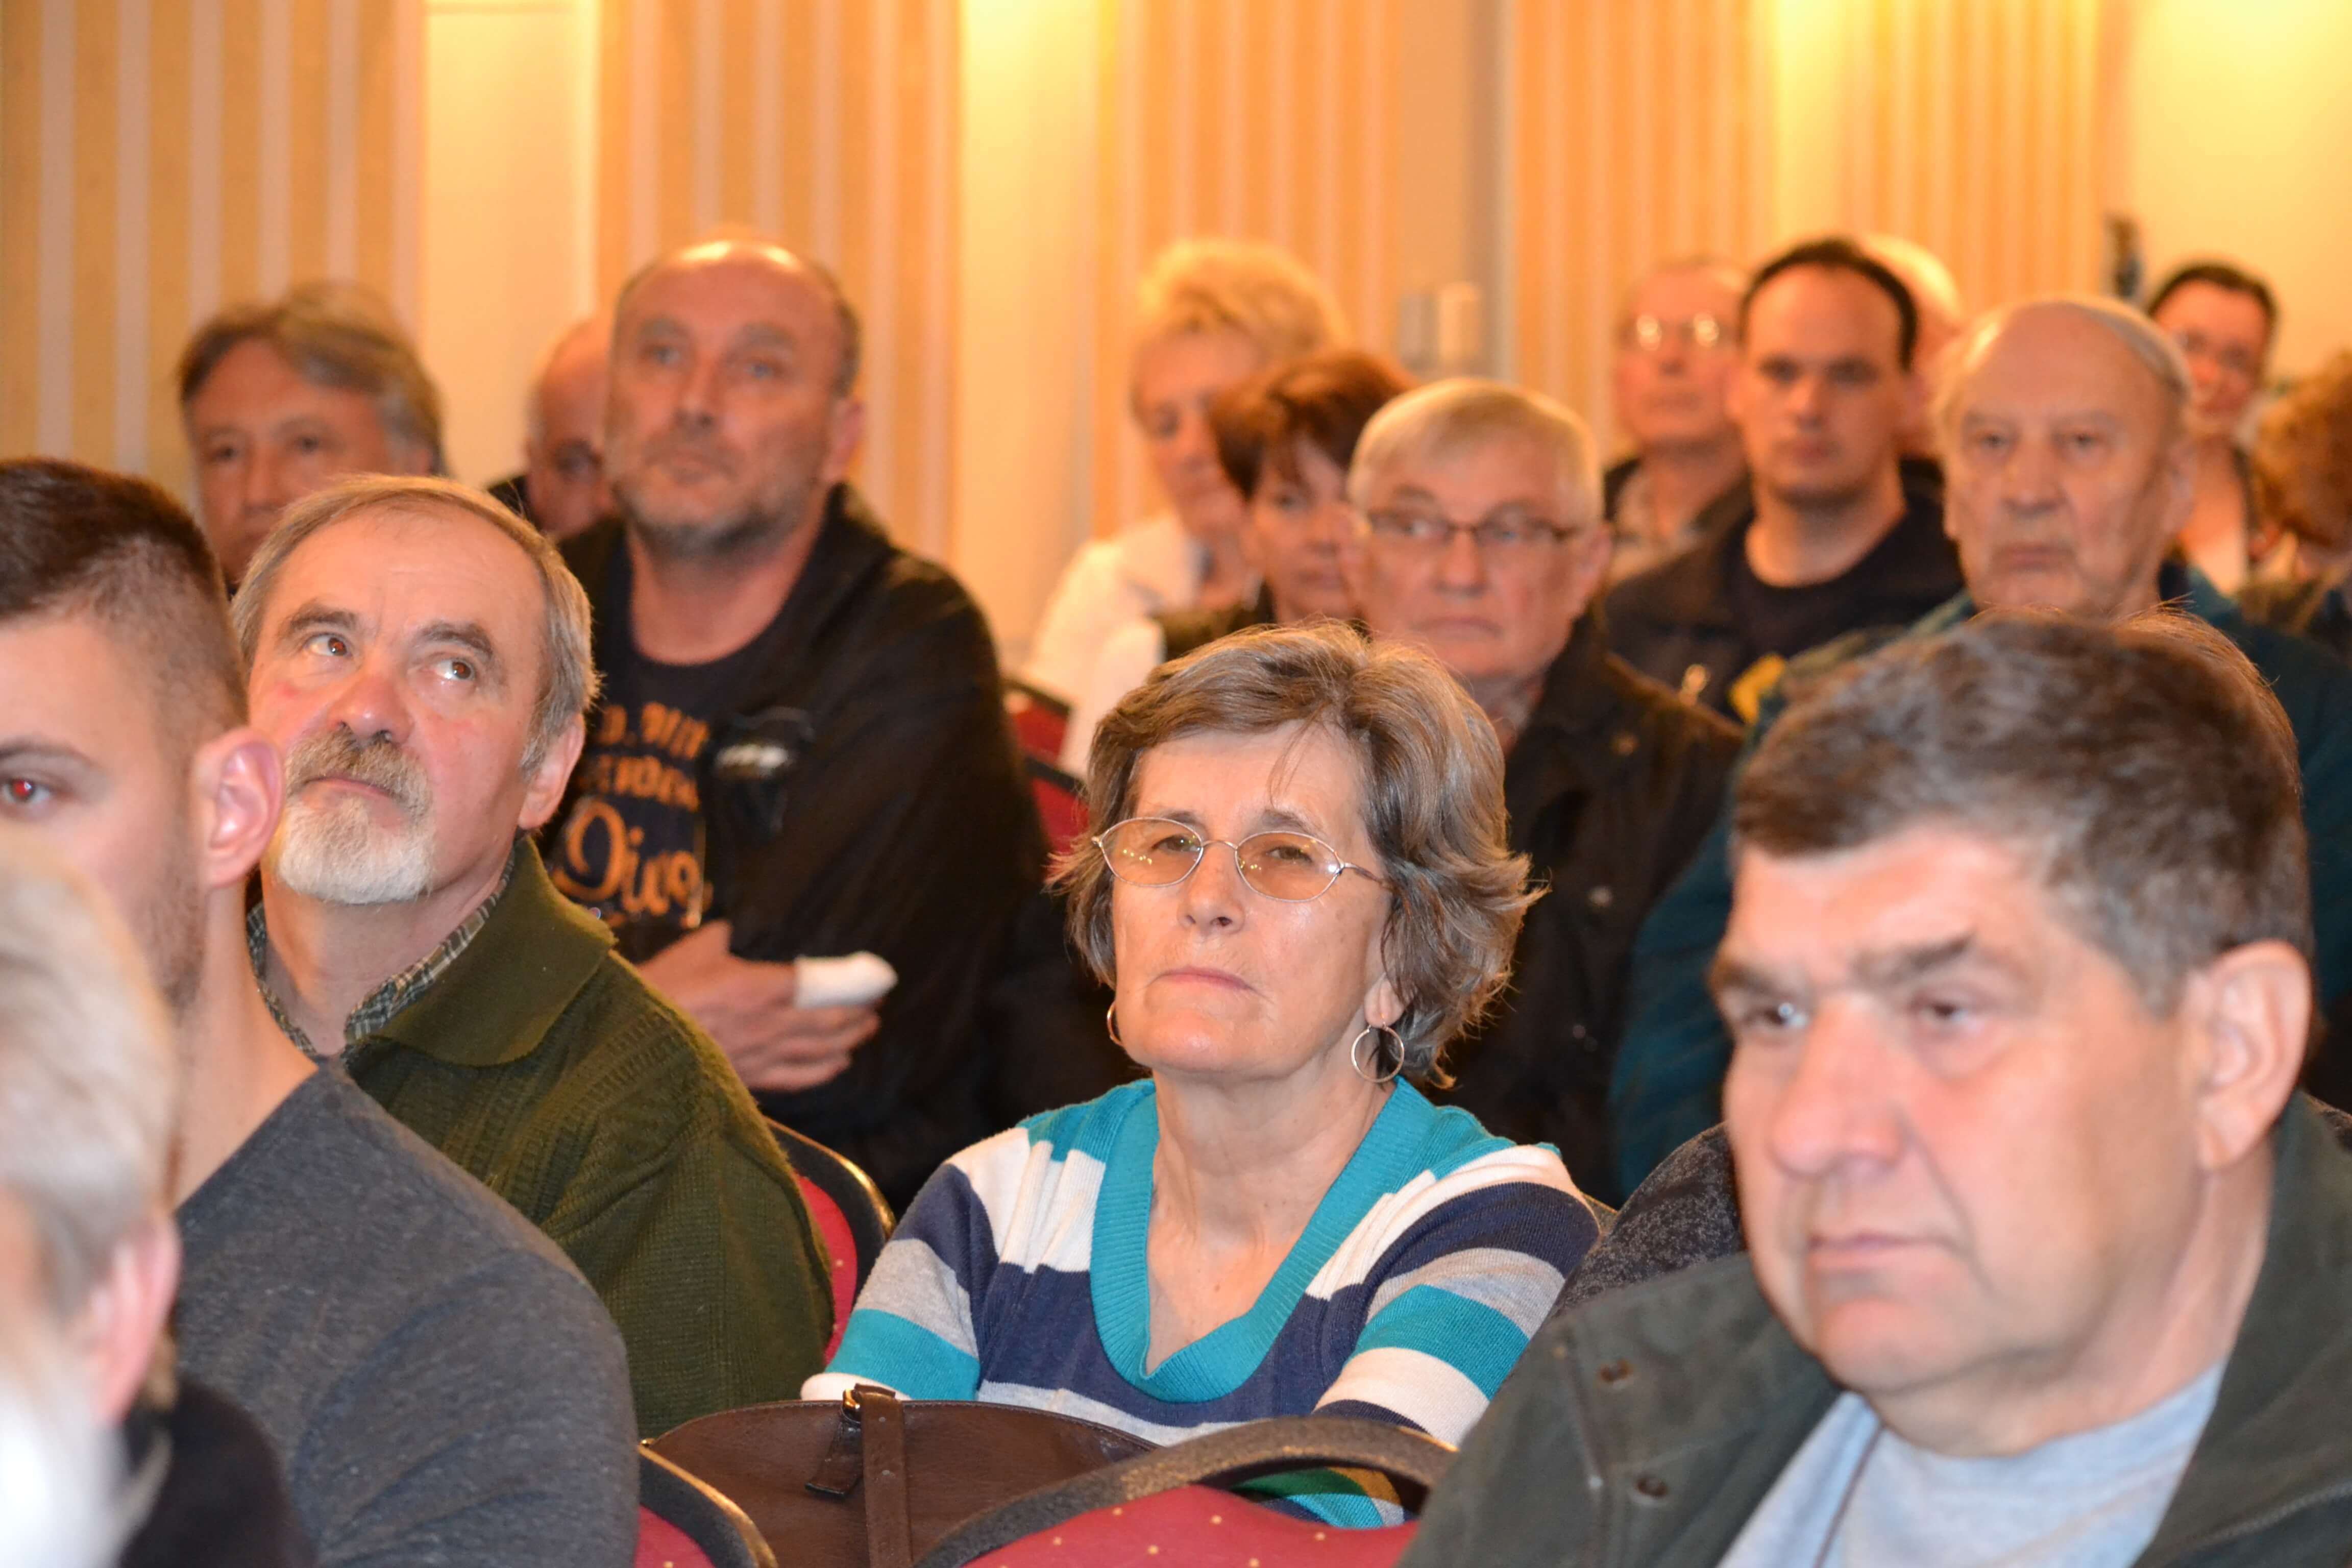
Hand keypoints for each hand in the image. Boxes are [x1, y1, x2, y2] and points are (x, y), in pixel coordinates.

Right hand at [637, 920, 880, 1092]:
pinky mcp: (748, 1080)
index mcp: (758, 987)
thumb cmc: (657, 993)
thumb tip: (730, 930)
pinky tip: (838, 1065)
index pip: (817, 984)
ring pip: (819, 1051)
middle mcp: (768, 1024)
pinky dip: (823, 1071)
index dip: (849, 984)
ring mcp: (761, 1056)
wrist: (629, 1047)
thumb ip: (719, 939)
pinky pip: (797, 1078)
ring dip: (849, 1040)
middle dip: (858, 1013)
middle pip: (827, 1020)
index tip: (870, 979)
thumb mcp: (691, 952)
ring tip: (867, 1030)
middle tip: (877, 1005)